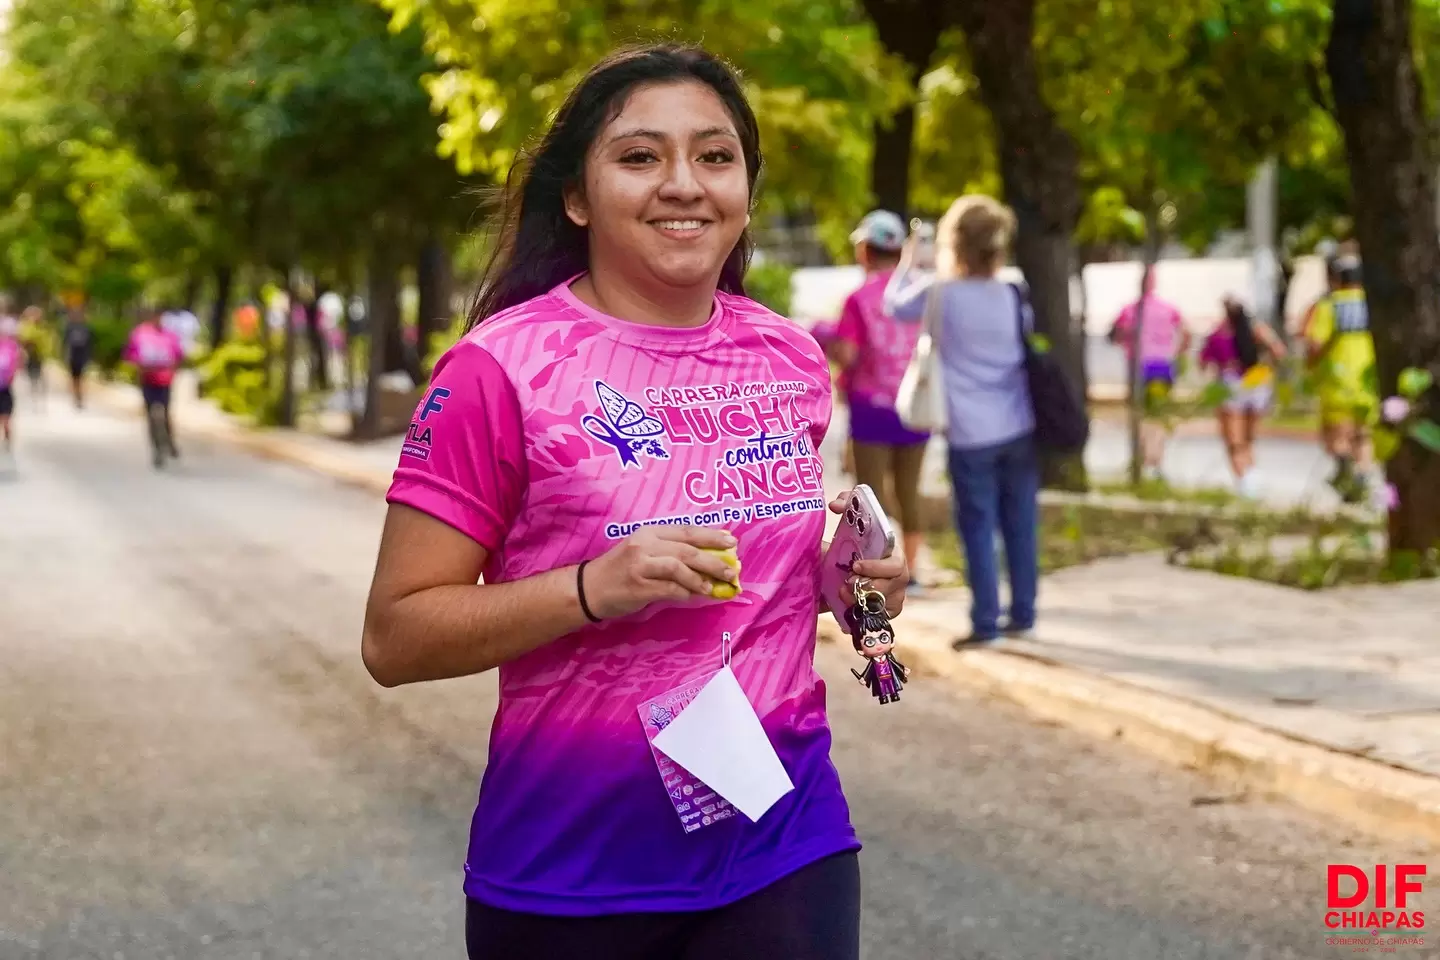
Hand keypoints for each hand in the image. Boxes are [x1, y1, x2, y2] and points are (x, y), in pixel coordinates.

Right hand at [581, 526, 739, 619]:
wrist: (590, 588)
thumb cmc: (622, 570)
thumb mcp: (644, 552)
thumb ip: (672, 552)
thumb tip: (709, 560)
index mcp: (649, 532)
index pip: (686, 531)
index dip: (711, 536)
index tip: (732, 541)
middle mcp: (645, 545)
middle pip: (687, 550)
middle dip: (713, 560)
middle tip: (731, 570)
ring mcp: (640, 565)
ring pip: (678, 568)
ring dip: (699, 579)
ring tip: (712, 588)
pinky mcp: (638, 587)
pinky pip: (668, 589)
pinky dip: (684, 593)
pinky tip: (692, 596)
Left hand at [826, 492, 908, 617]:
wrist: (833, 573)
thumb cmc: (845, 547)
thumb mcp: (846, 527)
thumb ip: (846, 508)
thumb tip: (835, 504)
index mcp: (892, 553)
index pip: (895, 563)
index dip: (877, 567)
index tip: (855, 566)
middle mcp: (898, 573)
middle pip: (893, 586)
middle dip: (870, 586)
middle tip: (847, 583)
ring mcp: (895, 592)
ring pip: (888, 603)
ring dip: (864, 600)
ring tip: (842, 595)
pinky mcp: (889, 609)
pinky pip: (884, 615)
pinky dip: (867, 613)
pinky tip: (852, 609)